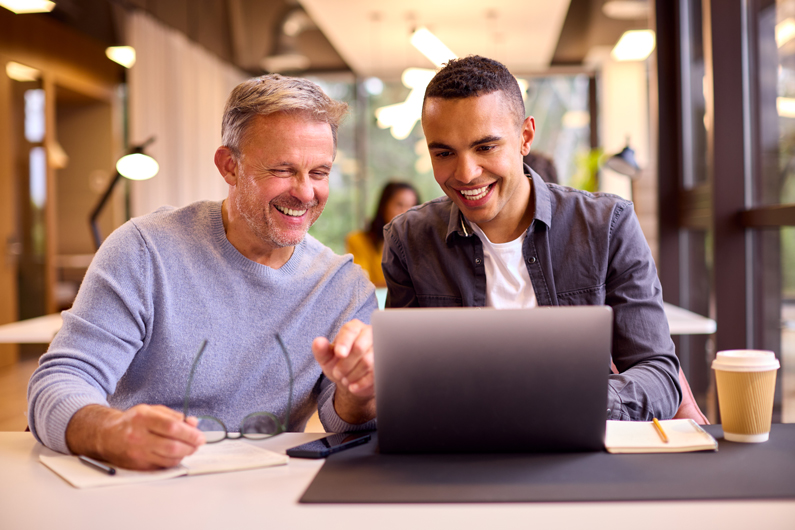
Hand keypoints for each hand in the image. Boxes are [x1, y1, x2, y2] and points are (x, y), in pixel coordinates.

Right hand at [65, 404, 205, 469]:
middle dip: (191, 446)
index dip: (190, 433)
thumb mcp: (151, 410)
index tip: (200, 436)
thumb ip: (173, 416)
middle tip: (199, 443)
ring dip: (185, 454)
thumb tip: (193, 423)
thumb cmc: (132, 422)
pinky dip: (174, 460)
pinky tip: (178, 454)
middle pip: (172, 445)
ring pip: (169, 458)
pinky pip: (162, 465)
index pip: (171, 427)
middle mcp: (138, 436)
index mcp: (142, 418)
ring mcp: (137, 453)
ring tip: (190, 447)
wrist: (106, 436)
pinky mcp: (137, 465)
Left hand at [312, 319, 375, 423]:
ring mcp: (380, 349)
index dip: (344, 342)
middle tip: (337, 373)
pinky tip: (353, 386)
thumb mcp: (326, 358)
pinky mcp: (385, 364)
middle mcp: (369, 334)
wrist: (352, 379)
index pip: (350, 330)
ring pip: (368, 362)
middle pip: (359, 347)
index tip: (339, 354)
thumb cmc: (339, 363)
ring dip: (353, 374)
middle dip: (345, 364)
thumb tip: (318, 342)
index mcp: (354, 328)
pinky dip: (361, 383)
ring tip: (345, 379)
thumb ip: (321, 350)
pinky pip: (375, 374)